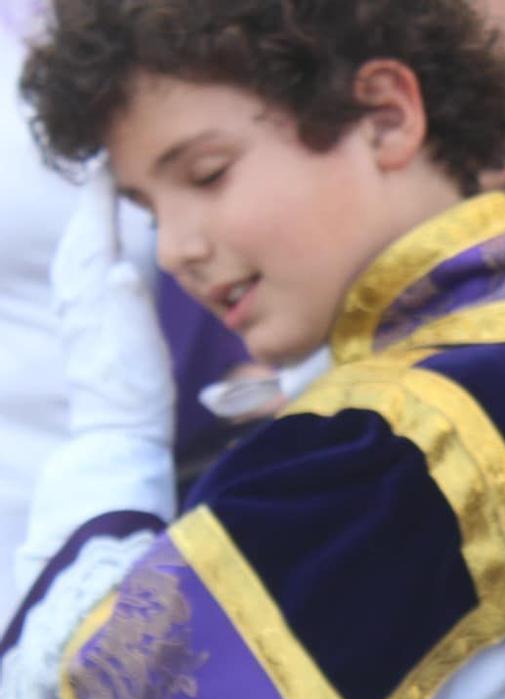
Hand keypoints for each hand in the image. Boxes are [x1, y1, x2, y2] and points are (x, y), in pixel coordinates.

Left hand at [49, 167, 172, 452]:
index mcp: (94, 299)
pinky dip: (86, 257)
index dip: (99, 203)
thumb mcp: (140, 347)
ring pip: (76, 259)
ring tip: (97, 211)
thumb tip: (121, 267)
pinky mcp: (85, 330)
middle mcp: (80, 302)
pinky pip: (81, 278)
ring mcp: (79, 316)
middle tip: (102, 180)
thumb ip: (129, 304)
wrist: (116, 433)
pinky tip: (96, 260)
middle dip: (89, 209)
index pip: (94, 238)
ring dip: (85, 230)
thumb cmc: (133, 393)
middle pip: (79, 243)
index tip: (106, 170)